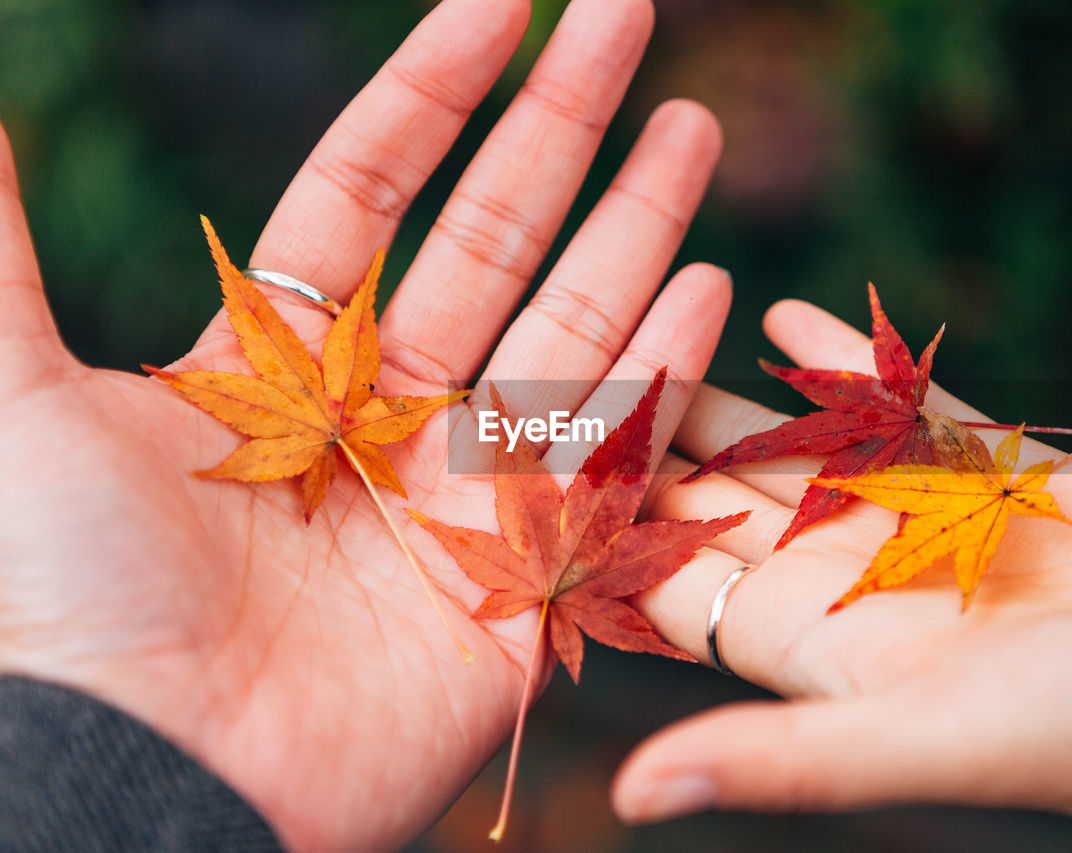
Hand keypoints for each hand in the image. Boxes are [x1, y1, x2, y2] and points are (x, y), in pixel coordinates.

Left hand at [0, 0, 728, 848]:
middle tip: (624, 19)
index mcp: (282, 362)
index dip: (435, 92)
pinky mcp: (522, 576)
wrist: (147, 779)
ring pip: (568, 328)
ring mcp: (462, 490)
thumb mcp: (18, 400)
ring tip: (688, 127)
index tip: (501, 0)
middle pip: (492, 239)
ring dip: (634, 226)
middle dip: (560, 126)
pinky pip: (606, 453)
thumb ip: (0, 252)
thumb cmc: (69, 595)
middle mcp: (382, 413)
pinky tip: (707, 282)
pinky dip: (659, 370)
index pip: (375, 192)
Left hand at [612, 298, 1071, 825]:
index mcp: (802, 639)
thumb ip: (775, 762)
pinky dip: (842, 361)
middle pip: (717, 493)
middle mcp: (839, 572)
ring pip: (792, 439)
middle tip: (568, 360)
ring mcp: (905, 513)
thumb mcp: (915, 744)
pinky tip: (783, 314)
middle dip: (649, 433)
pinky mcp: (977, 465)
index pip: (673, 574)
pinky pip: (893, 401)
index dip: (605, 524)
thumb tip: (626, 801)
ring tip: (657, 318)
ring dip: (731, 389)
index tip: (527, 464)